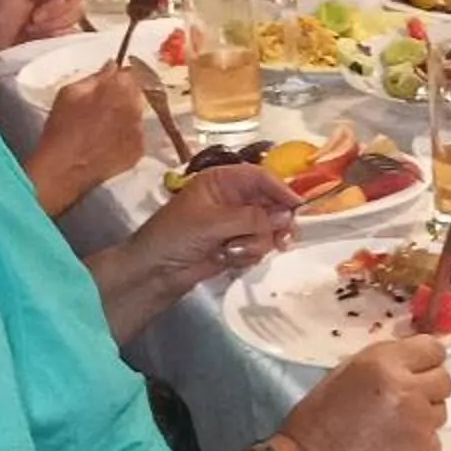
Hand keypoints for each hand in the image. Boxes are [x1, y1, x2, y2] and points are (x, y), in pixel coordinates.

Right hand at [28, 65, 145, 214]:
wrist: (64, 168)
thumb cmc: (62, 127)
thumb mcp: (69, 93)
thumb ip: (95, 77)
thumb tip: (112, 65)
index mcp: (118, 88)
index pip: (130, 72)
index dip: (119, 77)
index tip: (110, 83)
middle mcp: (135, 106)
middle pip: (137, 92)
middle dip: (124, 95)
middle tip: (105, 106)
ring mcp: (139, 130)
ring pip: (137, 114)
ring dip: (126, 115)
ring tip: (104, 127)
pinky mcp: (139, 150)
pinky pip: (136, 135)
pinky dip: (126, 135)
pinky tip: (108, 142)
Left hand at [128, 159, 297, 295]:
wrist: (154, 272)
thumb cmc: (174, 237)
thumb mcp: (212, 222)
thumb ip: (251, 218)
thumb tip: (286, 216)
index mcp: (221, 181)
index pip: (260, 177)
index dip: (280, 190)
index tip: (297, 207)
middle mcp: (231, 199)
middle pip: (270, 203)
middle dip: (273, 223)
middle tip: (282, 239)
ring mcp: (234, 223)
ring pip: (267, 229)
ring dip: (255, 243)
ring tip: (232, 251)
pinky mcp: (235, 245)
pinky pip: (258, 247)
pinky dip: (247, 255)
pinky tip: (228, 260)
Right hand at [279, 335, 450, 450]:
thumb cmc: (319, 419)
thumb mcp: (346, 373)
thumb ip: (384, 363)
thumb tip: (411, 360)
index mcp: (384, 363)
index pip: (433, 349)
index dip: (425, 360)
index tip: (417, 370)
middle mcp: (409, 389)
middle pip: (444, 380)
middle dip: (427, 388)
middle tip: (403, 401)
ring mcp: (421, 423)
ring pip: (440, 411)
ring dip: (424, 416)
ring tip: (395, 428)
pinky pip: (434, 440)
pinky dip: (419, 443)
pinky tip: (394, 448)